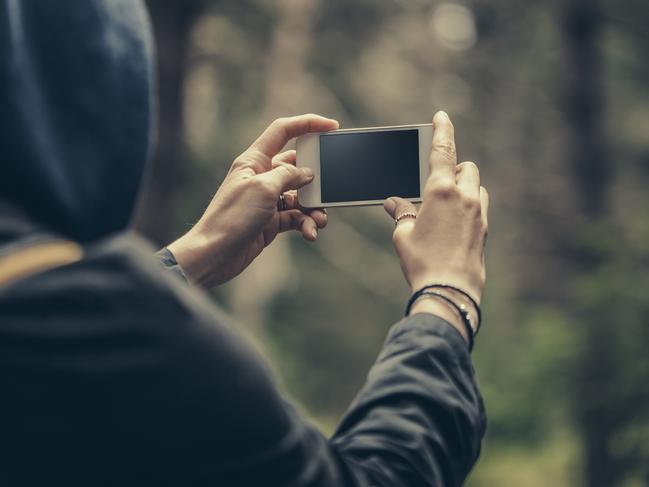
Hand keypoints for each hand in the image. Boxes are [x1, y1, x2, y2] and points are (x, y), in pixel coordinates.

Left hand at [168, 114, 338, 287]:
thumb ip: (289, 175)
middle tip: (331, 187)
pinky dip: (306, 223)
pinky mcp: (272, 220)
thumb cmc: (231, 217)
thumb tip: (308, 174)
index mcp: (254, 160)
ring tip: (320, 220)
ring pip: (301, 196)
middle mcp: (261, 176)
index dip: (307, 124)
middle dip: (317, 178)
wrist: (214, 254)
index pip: (283, 131)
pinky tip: (310, 232)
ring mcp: (267, 199)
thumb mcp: (264, 189)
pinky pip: (297, 217)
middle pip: (297, 166)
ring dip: (314, 207)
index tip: (331, 126)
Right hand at [384, 111, 487, 339]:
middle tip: (437, 181)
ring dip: (465, 186)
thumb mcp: (403, 235)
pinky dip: (469, 205)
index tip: (442, 116)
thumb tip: (393, 203)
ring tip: (446, 204)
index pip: (443, 151)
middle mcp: (464, 197)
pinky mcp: (485, 229)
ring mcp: (478, 213)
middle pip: (466, 167)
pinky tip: (455, 223)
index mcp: (440, 191)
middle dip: (454, 167)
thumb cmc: (422, 261)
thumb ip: (401, 212)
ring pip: (476, 186)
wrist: (449, 290)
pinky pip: (480, 206)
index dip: (442, 130)